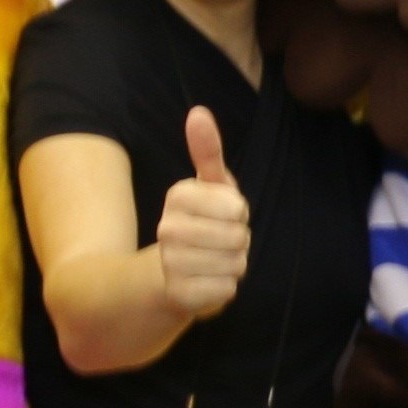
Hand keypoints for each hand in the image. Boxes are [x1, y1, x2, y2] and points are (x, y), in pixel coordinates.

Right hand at [153, 107, 252, 319]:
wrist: (172, 273)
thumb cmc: (202, 221)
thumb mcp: (209, 185)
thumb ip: (208, 150)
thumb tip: (198, 112)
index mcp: (177, 196)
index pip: (237, 206)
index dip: (239, 212)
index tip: (224, 214)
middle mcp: (168, 228)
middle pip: (238, 236)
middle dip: (239, 240)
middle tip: (221, 240)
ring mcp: (171, 263)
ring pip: (236, 263)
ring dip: (234, 264)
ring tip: (215, 260)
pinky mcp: (180, 294)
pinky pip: (228, 289)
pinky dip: (226, 287)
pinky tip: (208, 281)